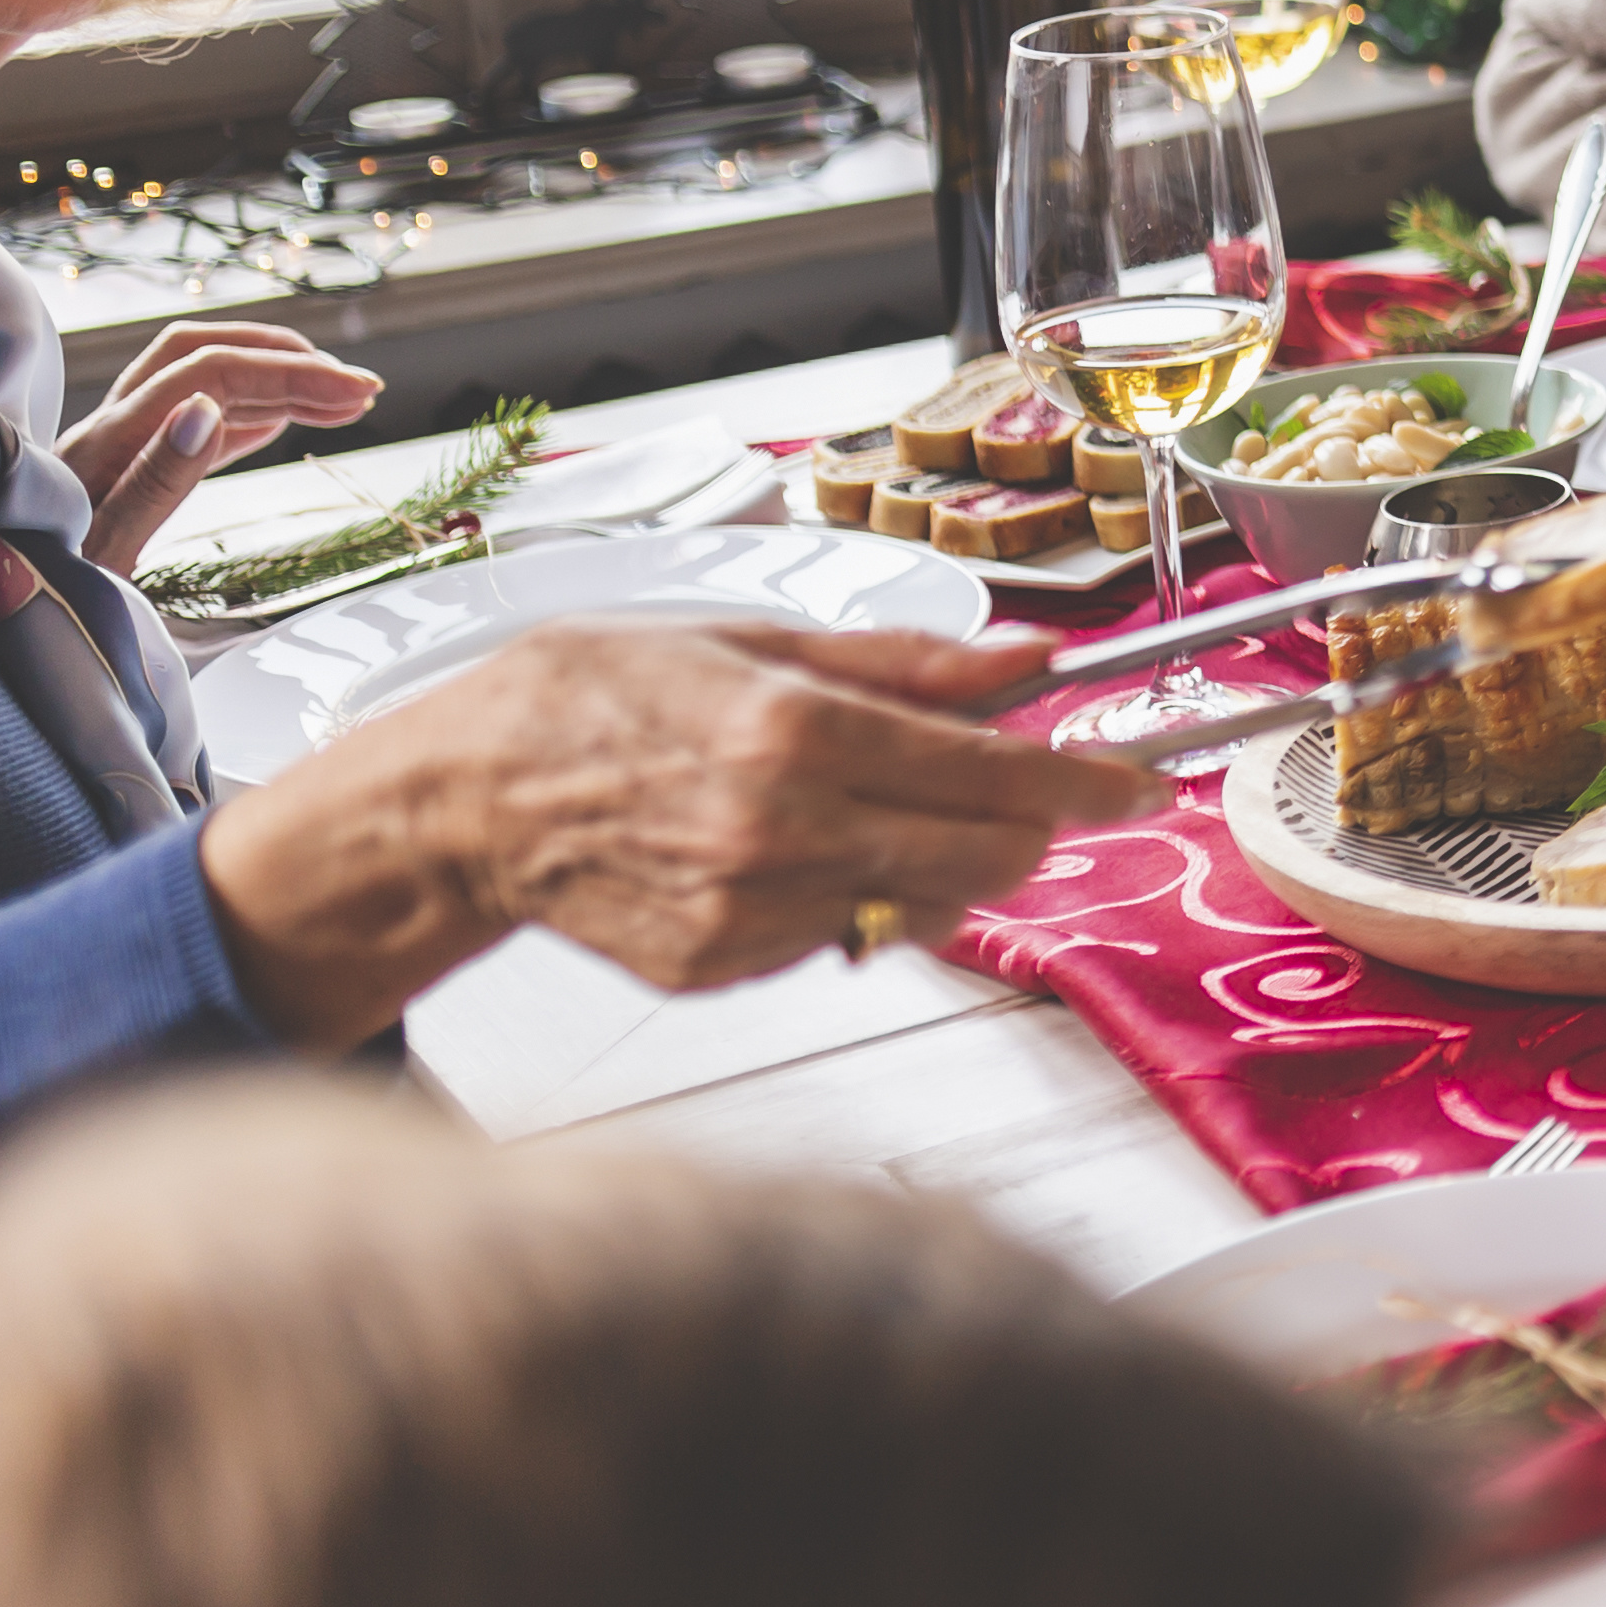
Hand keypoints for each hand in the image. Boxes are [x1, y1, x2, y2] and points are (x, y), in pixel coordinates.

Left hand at [65, 320, 384, 571]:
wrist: (2, 613)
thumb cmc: (44, 596)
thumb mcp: (104, 555)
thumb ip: (155, 480)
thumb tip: (209, 406)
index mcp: (105, 444)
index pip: (208, 375)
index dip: (288, 375)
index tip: (354, 395)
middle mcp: (106, 429)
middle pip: (202, 354)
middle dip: (288, 360)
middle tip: (359, 390)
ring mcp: (113, 445)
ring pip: (200, 379)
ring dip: (274, 380)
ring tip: (341, 403)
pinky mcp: (121, 466)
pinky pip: (189, 417)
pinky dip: (247, 409)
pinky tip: (283, 422)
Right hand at [197, 621, 1152, 1048]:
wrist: (464, 800)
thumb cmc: (595, 697)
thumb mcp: (751, 640)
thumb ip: (904, 663)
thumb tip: (1031, 657)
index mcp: (792, 733)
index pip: (992, 773)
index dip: (1085, 781)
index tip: (1141, 783)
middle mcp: (780, 830)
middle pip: (984, 855)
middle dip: (1032, 826)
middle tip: (1034, 792)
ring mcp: (751, 911)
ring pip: (924, 901)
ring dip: (941, 858)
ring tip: (871, 803)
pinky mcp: (724, 966)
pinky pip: (842, 934)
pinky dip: (854, 893)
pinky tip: (792, 848)